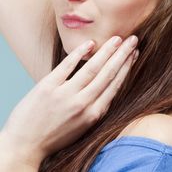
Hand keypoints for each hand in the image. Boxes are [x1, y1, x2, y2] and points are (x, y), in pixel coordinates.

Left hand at [1, 35, 138, 166]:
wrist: (24, 145)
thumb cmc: (55, 136)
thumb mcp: (82, 127)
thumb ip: (95, 107)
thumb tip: (109, 86)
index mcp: (93, 114)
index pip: (115, 85)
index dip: (127, 67)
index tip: (135, 54)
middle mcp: (82, 104)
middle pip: (108, 74)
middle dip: (123, 55)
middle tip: (133, 40)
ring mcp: (65, 94)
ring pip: (92, 68)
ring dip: (107, 51)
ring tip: (117, 39)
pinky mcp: (48, 87)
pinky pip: (67, 66)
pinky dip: (79, 53)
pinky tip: (89, 44)